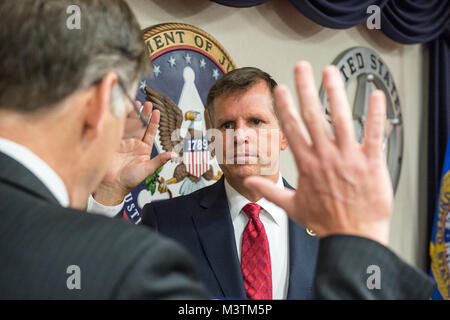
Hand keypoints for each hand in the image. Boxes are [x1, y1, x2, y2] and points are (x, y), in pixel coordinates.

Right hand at [93, 101, 175, 205]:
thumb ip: (159, 160)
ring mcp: (123, 142)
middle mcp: (134, 144)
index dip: (154, 122)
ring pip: (129, 124)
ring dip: (133, 114)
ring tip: (136, 103)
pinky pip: (118, 128)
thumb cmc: (130, 180)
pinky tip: (123, 111)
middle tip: (147, 103)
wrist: (112, 185)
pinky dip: (121, 120)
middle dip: (144, 114)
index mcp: (143, 149)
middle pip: (140, 125)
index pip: (150, 132)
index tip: (157, 111)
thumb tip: (174, 155)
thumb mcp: (147, 169)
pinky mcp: (113, 142)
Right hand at [245, 62, 392, 244]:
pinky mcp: (370, 163)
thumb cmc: (326, 222)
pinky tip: (376, 96)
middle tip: (301, 67)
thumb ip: (270, 190)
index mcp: (307, 164)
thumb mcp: (292, 206)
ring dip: (334, 93)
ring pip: (340, 119)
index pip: (291, 128)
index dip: (284, 106)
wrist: (352, 237)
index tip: (280, 89)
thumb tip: (251, 182)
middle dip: (305, 88)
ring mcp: (348, 158)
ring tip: (331, 72)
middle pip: (312, 116)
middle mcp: (325, 156)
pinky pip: (373, 135)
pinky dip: (376, 115)